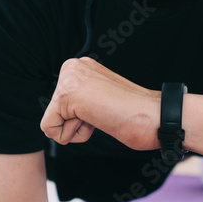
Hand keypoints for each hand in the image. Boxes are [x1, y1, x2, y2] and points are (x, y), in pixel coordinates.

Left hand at [40, 57, 160, 150]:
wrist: (154, 116)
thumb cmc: (135, 113)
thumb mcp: (101, 99)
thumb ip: (83, 99)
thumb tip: (63, 114)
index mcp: (82, 66)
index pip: (61, 104)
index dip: (81, 117)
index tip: (104, 109)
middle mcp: (73, 66)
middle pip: (53, 111)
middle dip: (76, 122)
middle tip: (103, 113)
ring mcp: (70, 78)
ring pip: (51, 120)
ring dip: (77, 128)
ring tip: (101, 115)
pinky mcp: (67, 94)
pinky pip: (48, 128)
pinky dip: (70, 135)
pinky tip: (93, 120)